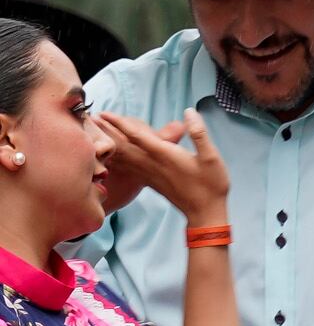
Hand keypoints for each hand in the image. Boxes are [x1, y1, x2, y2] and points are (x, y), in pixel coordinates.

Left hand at [92, 107, 230, 223]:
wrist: (205, 213)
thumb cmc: (211, 185)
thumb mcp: (211, 157)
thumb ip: (199, 133)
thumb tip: (189, 112)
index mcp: (165, 155)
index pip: (137, 136)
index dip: (120, 124)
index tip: (105, 113)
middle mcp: (153, 164)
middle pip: (124, 146)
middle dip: (107, 132)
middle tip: (91, 119)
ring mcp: (150, 174)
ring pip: (123, 158)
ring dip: (108, 145)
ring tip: (94, 134)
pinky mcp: (151, 182)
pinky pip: (128, 169)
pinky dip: (116, 161)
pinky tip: (109, 159)